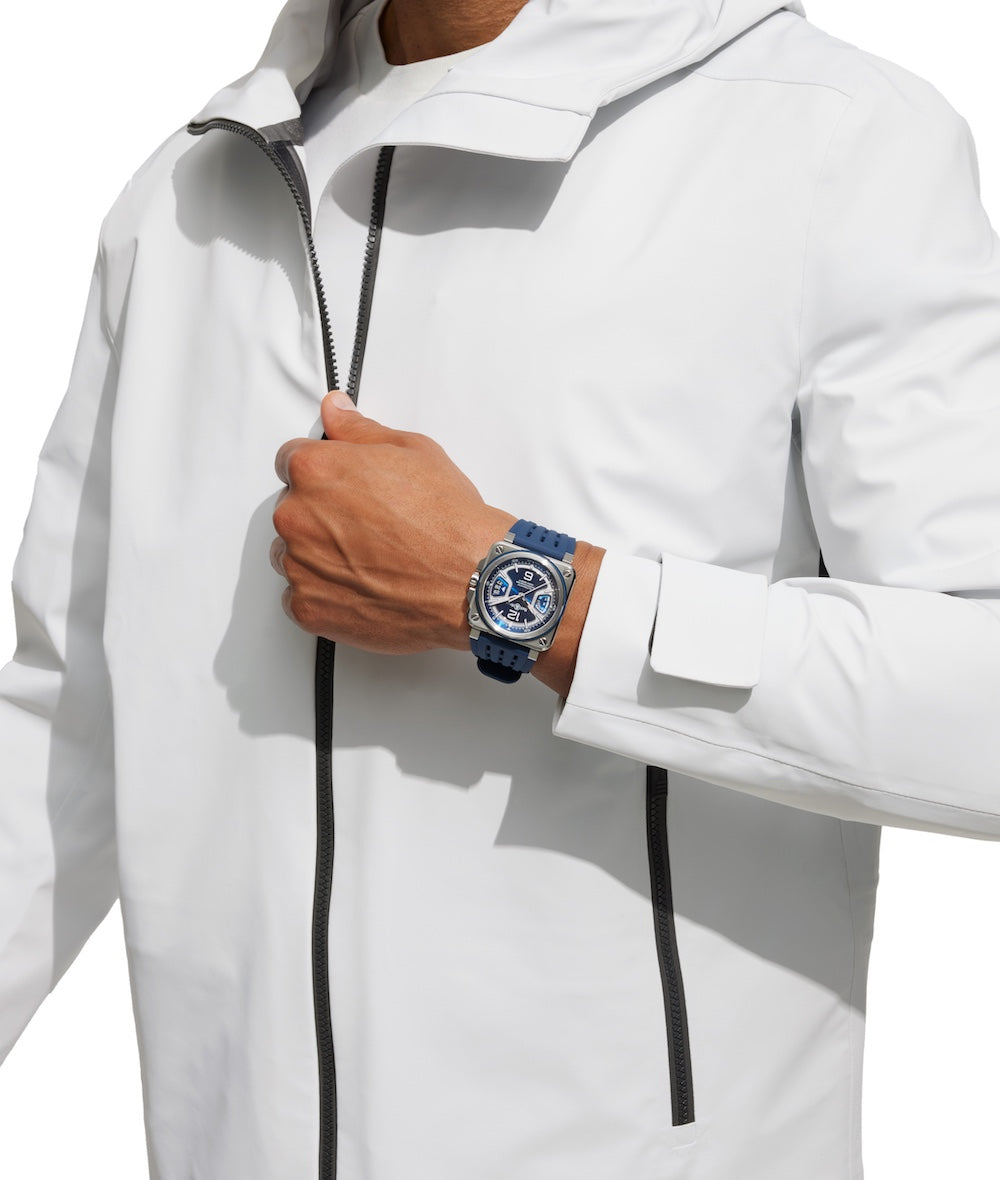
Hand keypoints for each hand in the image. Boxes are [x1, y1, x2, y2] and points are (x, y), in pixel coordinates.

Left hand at [272, 392, 514, 654]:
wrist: (469, 580)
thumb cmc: (446, 521)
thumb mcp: (412, 451)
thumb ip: (359, 430)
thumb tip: (336, 412)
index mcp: (315, 471)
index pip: (291, 461)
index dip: (322, 472)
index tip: (341, 486)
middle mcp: (298, 517)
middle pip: (292, 510)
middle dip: (322, 514)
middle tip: (368, 526)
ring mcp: (299, 566)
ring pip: (292, 555)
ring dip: (319, 555)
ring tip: (368, 559)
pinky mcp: (308, 608)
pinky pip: (299, 597)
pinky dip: (324, 595)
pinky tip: (362, 586)